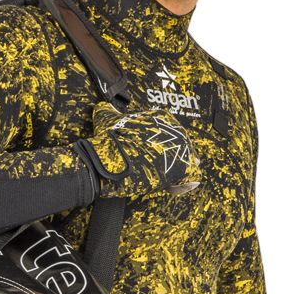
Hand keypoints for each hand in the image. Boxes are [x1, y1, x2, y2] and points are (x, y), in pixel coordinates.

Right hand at [75, 100, 200, 199]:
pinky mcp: (184, 168)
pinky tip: (168, 187)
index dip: (157, 144)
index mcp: (161, 117)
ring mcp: (182, 149)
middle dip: (168, 157)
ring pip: (187, 161)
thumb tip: (102, 106)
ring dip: (174, 169)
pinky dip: (182, 184)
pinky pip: (192, 177)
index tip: (147, 151)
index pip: (167, 130)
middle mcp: (175, 130)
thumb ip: (108, 110)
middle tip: (153, 166)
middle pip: (179, 146)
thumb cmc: (110, 141)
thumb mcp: (106, 118)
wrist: (112, 160)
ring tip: (160, 177)